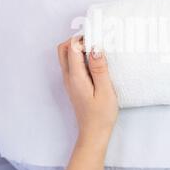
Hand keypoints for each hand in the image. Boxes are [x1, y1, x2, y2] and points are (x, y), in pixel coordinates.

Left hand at [57, 36, 117, 169]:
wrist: (94, 134)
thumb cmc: (101, 115)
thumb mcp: (105, 90)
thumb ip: (99, 68)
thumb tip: (95, 47)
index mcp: (75, 76)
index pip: (72, 48)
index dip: (84, 38)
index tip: (99, 36)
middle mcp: (68, 76)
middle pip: (63, 49)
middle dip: (77, 40)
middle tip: (96, 40)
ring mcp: (70, 81)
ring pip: (67, 56)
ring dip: (79, 48)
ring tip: (98, 49)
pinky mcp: (74, 85)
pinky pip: (73, 65)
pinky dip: (81, 57)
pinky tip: (96, 62)